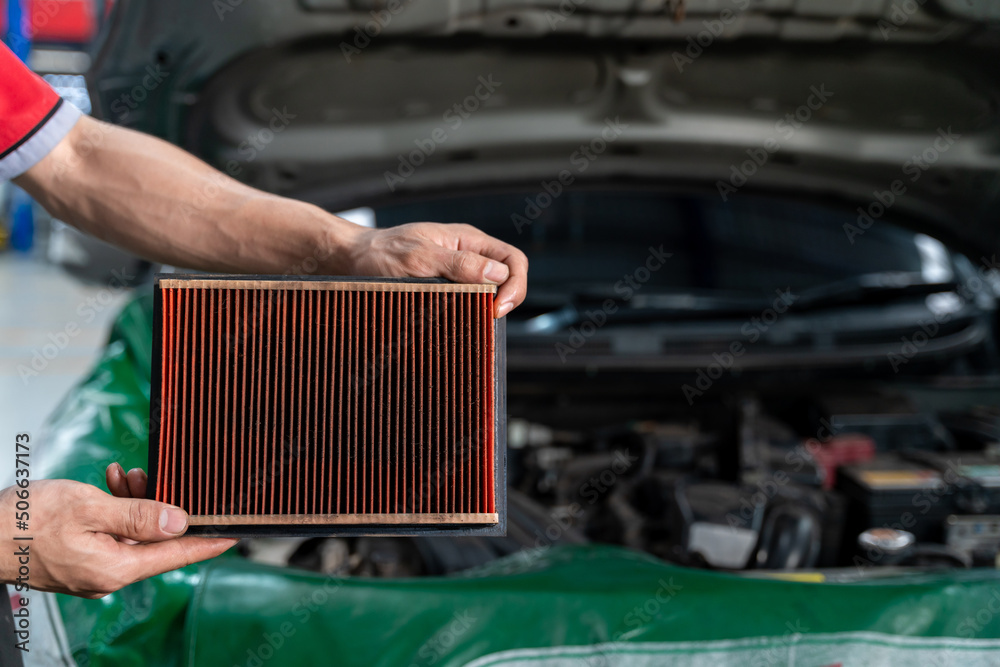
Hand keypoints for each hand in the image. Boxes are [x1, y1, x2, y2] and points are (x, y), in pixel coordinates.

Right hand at [0, 469, 236, 597]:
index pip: (177, 555)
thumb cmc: (24, 522)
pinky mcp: (79, 558)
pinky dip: (116, 508)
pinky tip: (111, 484)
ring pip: (133, 533)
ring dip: (136, 501)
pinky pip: (111, 534)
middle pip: (156, 541)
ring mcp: (92, 569)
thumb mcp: (90, 507)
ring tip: (126, 475)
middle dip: (162, 505)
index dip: (209, 541)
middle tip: (156, 477)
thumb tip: (181, 522)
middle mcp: (108, 575)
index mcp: (116, 569)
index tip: (236, 532)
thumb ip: (139, 515)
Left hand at [346, 222, 528, 317]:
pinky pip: (469, 303)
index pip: (513, 260)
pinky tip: (459, 324)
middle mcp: (468, 255)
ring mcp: (457, 274)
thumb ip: (459, 264)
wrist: (351, 260)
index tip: (497, 308)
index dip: (514, 285)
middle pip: (508, 278)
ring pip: (489, 294)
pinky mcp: (445, 291)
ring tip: (473, 321)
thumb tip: (497, 275)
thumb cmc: (380, 252)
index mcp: (468, 240)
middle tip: (489, 319)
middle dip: (506, 300)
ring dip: (486, 309)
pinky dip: (469, 315)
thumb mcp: (419, 257)